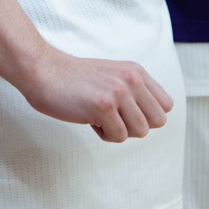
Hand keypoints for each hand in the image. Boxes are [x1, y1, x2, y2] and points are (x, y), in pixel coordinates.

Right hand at [18, 48, 172, 143]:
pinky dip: (104, 134)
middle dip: (136, 126)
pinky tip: (89, 119)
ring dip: (119, 131)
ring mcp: (118, 92)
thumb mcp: (113, 75)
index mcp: (136, 71)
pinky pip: (119, 137)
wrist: (42, 71)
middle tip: (113, 118)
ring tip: (99, 118)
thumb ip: (134, 90)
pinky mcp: (103, 106)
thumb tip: (154, 120)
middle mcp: (131, 79)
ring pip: (140, 132)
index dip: (147, 115)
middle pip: (158, 121)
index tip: (125, 112)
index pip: (165, 106)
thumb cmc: (73, 79)